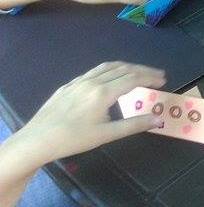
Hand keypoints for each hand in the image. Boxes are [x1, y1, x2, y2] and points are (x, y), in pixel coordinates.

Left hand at [14, 62, 164, 168]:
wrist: (38, 139)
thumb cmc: (74, 139)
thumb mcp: (107, 135)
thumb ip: (134, 125)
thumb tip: (158, 119)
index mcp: (103, 93)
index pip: (132, 79)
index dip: (150, 77)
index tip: (163, 80)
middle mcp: (92, 81)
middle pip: (123, 69)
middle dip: (142, 70)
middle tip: (157, 75)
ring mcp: (79, 81)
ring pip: (107, 67)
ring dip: (127, 66)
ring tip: (138, 71)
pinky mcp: (68, 85)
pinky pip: (94, 71)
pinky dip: (110, 70)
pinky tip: (111, 77)